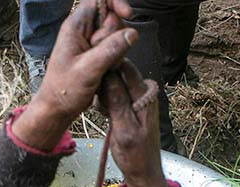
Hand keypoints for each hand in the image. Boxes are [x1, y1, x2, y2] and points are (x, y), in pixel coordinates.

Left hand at [12, 0, 136, 150]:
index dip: (115, 2)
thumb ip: (110, 50)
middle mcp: (82, 29)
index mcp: (75, 25)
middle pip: (111, 17)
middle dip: (115, 34)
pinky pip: (114, 46)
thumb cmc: (65, 90)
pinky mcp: (95, 52)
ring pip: (115, 33)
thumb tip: (133, 32)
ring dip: (116, 49)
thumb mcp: (89, 70)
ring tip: (103, 67)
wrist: (56, 108)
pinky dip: (115, 57)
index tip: (128, 15)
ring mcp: (89, 41)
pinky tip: (106, 71)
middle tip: (102, 57)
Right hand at [102, 60, 166, 186]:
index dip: (109, 66)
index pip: (127, 68)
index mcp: (145, 95)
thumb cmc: (136, 155)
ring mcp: (137, 99)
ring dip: (104, 92)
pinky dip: (106, 99)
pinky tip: (103, 111)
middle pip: (120, 73)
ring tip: (101, 108)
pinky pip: (115, 94)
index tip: (94, 72)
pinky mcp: (131, 105)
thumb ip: (118, 101)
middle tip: (97, 98)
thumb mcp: (124, 129)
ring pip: (115, 83)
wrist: (143, 172)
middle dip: (105, 81)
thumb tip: (109, 75)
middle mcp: (144, 93)